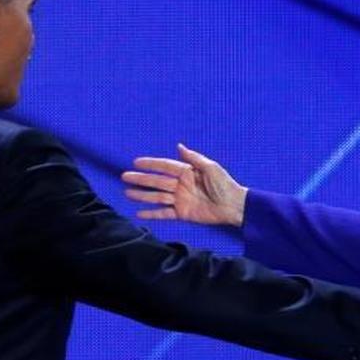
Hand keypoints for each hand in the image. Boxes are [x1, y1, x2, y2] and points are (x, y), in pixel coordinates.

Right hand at [122, 144, 247, 225]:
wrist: (234, 206)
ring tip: (127, 193)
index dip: (150, 164)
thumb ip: (194, 158)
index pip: (165, 166)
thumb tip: (179, 146)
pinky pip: (164, 213)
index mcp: (187, 172)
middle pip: (157, 181)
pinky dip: (152, 214)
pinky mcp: (182, 213)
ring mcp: (180, 199)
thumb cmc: (225, 185)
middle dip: (141, 179)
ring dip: (142, 195)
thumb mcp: (211, 168)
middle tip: (125, 176)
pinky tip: (139, 213)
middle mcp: (181, 185)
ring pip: (157, 197)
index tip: (136, 162)